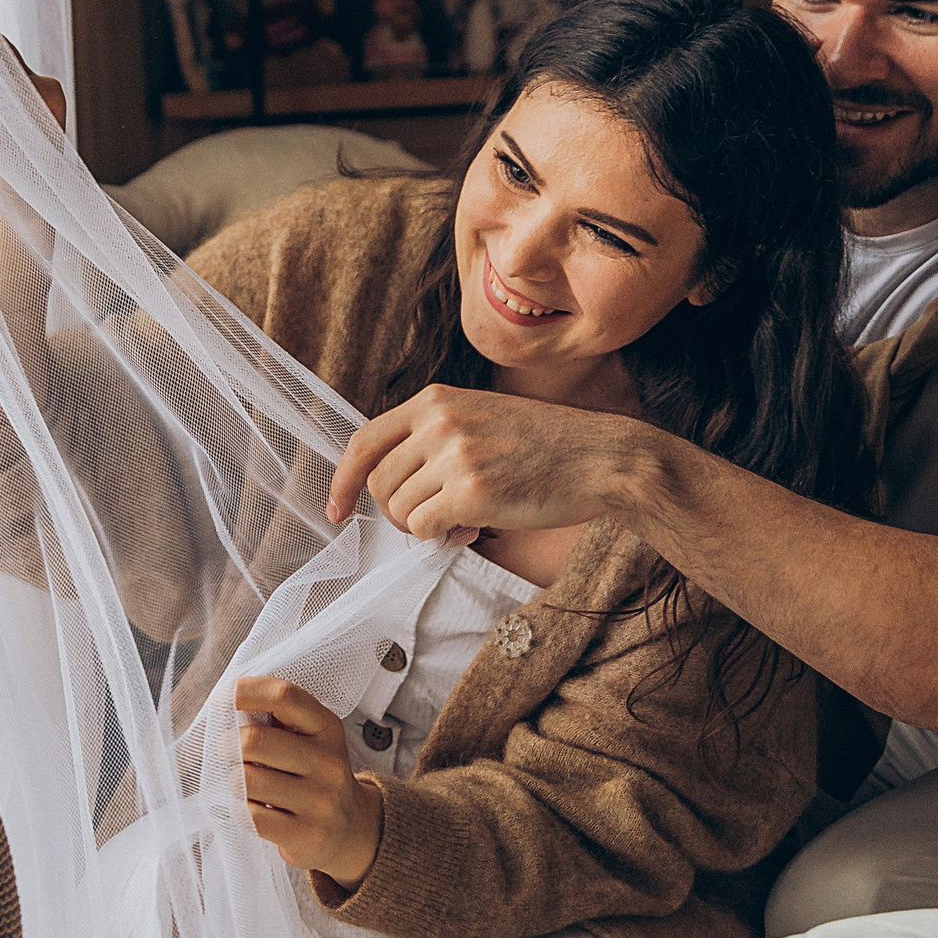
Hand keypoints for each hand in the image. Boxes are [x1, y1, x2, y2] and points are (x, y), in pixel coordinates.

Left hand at [234, 676, 382, 890]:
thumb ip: (277, 719)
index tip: (221, 699)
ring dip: (235, 781)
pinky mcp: (306, 835)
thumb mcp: (311, 740)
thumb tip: (228, 702)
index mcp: (327, 728)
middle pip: (254, 741)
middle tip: (227, 751)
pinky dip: (242, 810)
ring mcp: (320, 801)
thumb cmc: (315, 776)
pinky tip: (254, 808)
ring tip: (246, 784)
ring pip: (247, 780)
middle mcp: (328, 762)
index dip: (245, 691)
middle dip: (228, 745)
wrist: (351, 830)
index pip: (284, 696)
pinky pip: (251, 816)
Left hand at [328, 383, 647, 534]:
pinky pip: (425, 529)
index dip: (344, 480)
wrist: (600, 457)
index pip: (365, 442)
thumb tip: (384, 482)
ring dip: (423, 527)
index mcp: (435, 400)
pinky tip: (471, 529)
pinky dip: (441, 538)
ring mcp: (454, 456)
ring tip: (460, 521)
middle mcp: (438, 422)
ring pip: (399, 511)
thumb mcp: (480, 417)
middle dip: (395, 513)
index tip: (337, 510)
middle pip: (378, 484)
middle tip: (431, 519)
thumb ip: (433, 436)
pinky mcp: (470, 492)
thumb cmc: (545, 444)